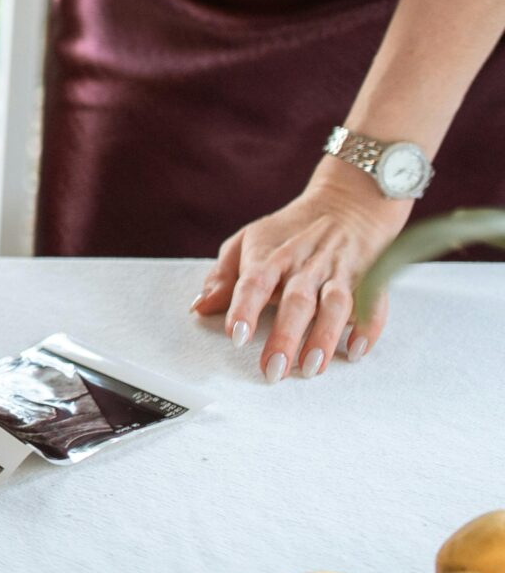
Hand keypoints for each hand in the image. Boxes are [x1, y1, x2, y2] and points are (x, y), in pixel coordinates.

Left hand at [191, 158, 406, 380]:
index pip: (255, 282)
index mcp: (271, 256)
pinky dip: (368, 327)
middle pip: (296, 302)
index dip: (244, 308)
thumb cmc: (289, 231)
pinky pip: (374, 303)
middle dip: (285, 337)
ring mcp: (339, 272)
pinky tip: (356, 351)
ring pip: (335, 305)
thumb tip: (199, 308)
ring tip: (311, 368)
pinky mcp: (370, 279)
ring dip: (324, 338)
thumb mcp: (248, 242)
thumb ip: (224, 277)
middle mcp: (306, 266)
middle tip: (273, 369)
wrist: (347, 203)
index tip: (235, 336)